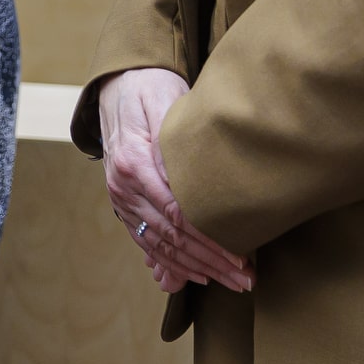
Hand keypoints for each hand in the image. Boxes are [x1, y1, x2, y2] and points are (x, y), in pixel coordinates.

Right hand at [98, 67, 253, 293]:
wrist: (118, 82)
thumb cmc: (150, 87)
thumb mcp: (165, 102)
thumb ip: (173, 142)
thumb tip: (190, 183)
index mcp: (133, 162)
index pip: (176, 214)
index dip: (209, 240)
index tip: (240, 256)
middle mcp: (123, 186)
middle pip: (171, 236)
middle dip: (211, 262)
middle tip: (245, 279)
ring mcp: (120, 197)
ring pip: (159, 245)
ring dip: (196, 269)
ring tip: (230, 282)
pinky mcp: (124, 203)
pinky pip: (146, 241)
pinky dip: (171, 263)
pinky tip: (196, 275)